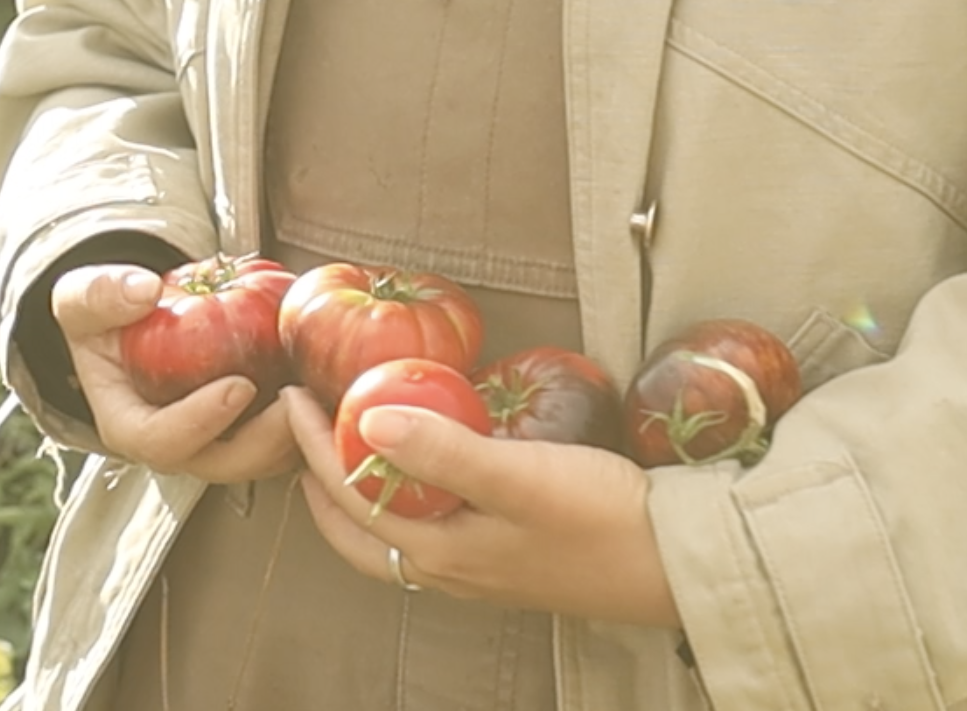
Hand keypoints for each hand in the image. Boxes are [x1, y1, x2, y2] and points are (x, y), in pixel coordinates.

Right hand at [52, 263, 301, 482]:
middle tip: (297, 400)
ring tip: (322, 394)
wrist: (128, 320)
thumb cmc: (102, 314)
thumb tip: (141, 290)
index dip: (201, 421)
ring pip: (260, 458)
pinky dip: (307, 418)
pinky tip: (330, 384)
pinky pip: (281, 436)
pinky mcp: (246, 425)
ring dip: (295, 435)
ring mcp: (214, 438)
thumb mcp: (83, 296)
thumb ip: (101, 293)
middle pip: (222, 462)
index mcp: (130, 424)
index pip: (163, 442)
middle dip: (264, 440)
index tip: (238, 386)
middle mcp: (176, 443)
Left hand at [282, 384, 679, 626]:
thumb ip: (443, 450)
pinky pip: (429, 525)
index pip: (351, 496)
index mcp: (441, 554)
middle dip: (320, 476)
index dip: (314, 445)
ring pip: (391, 531)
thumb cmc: (599, 517)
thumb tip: (366, 420)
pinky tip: (422, 464)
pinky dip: (404, 493)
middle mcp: (449, 569)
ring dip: (358, 489)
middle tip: (304, 422)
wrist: (672, 562)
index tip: (294, 396)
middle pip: (358, 527)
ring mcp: (477, 567)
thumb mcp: (517, 475)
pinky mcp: (505, 554)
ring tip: (347, 440)